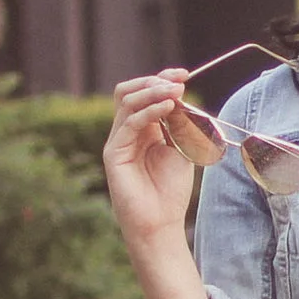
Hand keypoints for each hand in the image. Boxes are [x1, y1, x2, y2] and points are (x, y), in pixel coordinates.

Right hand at [103, 70, 197, 251]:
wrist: (160, 223)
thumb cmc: (170, 191)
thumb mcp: (181, 149)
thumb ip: (178, 123)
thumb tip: (178, 94)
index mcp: (143, 129)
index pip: (146, 94)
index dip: (163, 80)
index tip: (185, 75)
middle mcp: (127, 132)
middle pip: (129, 91)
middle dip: (154, 81)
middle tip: (179, 82)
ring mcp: (117, 141)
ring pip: (126, 101)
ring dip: (153, 92)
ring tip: (176, 93)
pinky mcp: (113, 154)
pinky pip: (128, 123)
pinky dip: (149, 111)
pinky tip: (168, 108)